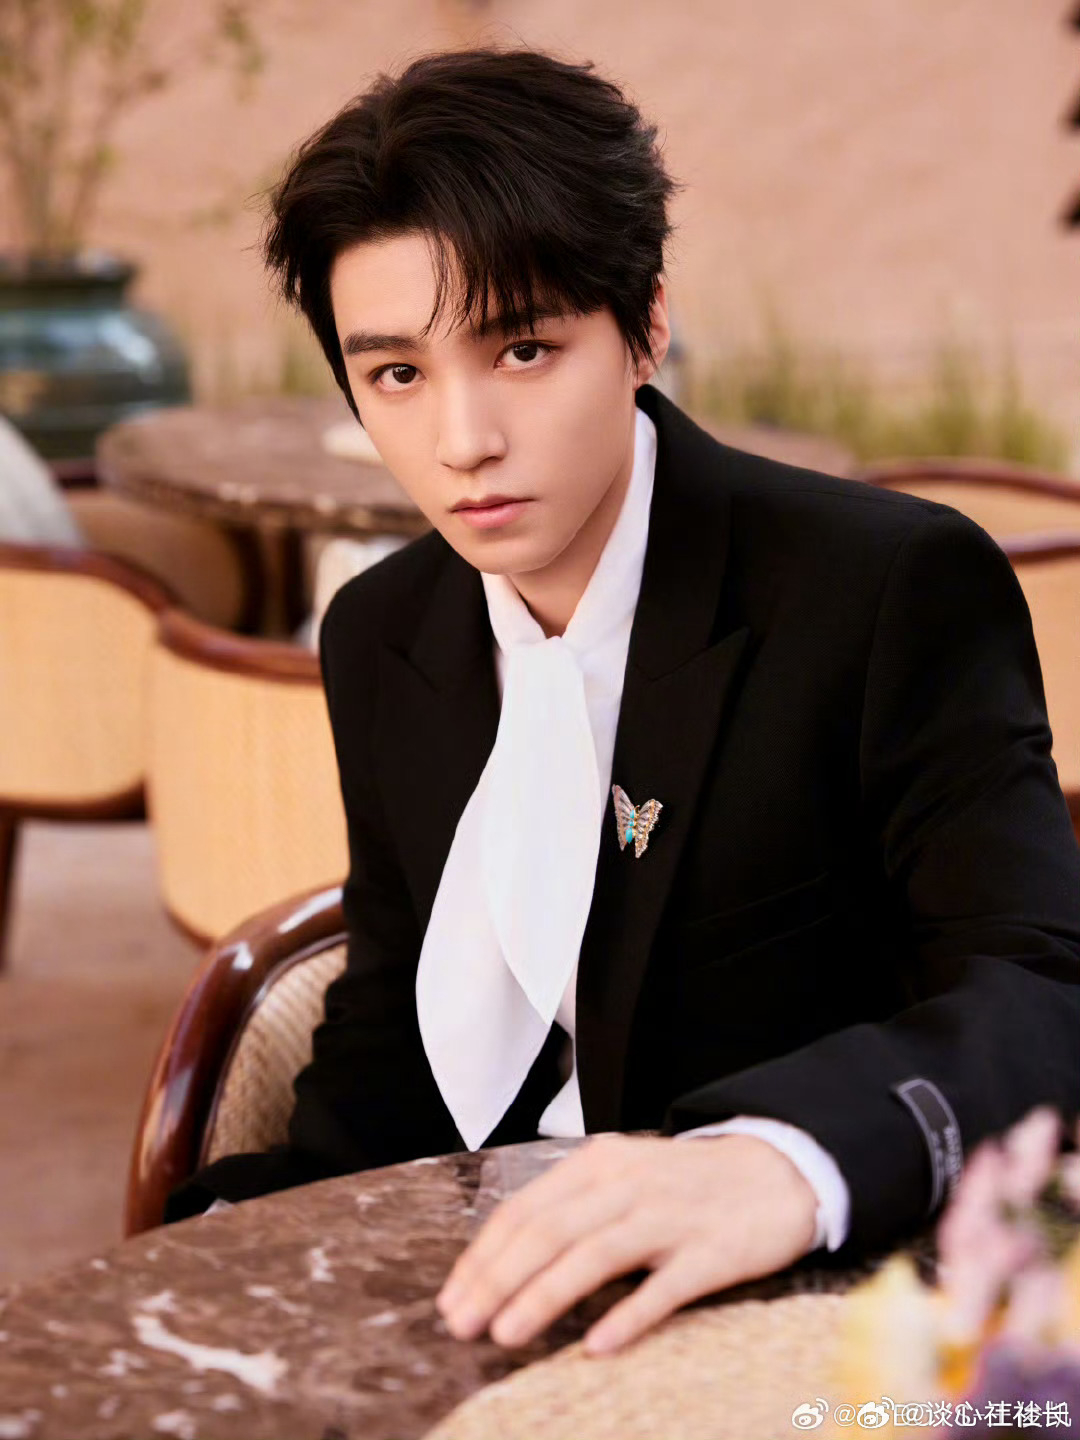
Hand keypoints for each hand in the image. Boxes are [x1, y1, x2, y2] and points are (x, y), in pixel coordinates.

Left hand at [435, 1132, 818, 1354]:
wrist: (779, 1172)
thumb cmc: (687, 1186)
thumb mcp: (624, 1177)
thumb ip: (573, 1208)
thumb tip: (506, 1261)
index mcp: (600, 1164)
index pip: (526, 1210)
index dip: (484, 1256)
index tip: (452, 1298)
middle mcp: (628, 1184)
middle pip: (550, 1232)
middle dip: (497, 1280)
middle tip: (462, 1325)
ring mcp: (670, 1217)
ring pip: (594, 1255)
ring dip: (544, 1296)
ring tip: (506, 1335)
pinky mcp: (712, 1252)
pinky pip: (664, 1287)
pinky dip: (628, 1314)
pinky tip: (597, 1345)